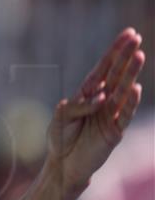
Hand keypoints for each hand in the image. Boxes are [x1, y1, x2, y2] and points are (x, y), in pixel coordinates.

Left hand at [46, 28, 144, 191]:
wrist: (63, 165)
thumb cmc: (60, 140)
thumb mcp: (60, 118)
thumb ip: (76, 106)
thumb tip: (97, 98)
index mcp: (88, 94)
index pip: (103, 68)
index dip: (114, 52)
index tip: (127, 34)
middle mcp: (102, 101)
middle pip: (116, 74)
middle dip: (125, 56)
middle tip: (136, 37)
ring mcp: (110, 115)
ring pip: (123, 90)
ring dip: (130, 73)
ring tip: (139, 56)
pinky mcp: (115, 131)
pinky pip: (124, 113)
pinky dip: (129, 101)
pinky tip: (134, 87)